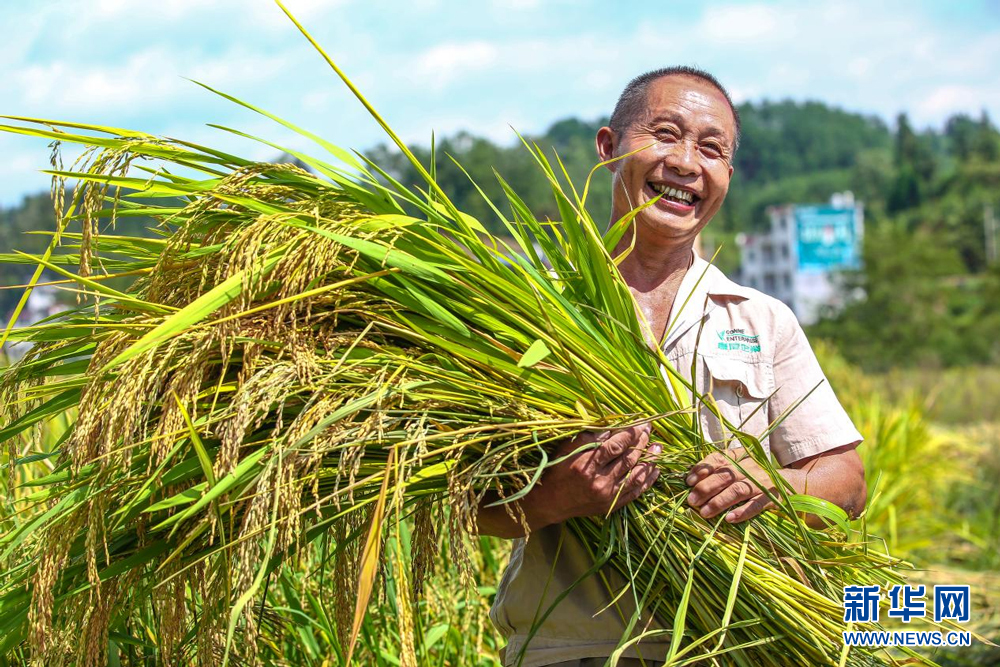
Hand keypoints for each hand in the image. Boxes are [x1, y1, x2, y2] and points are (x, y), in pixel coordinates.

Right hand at [528, 423, 660, 525]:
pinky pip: (636, 492)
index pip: (616, 445)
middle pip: (629, 458)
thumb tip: (612, 424)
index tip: (641, 422)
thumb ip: (590, 436)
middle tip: (650, 430)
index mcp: (587, 463)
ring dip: (650, 460)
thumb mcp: (567, 448)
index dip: (632, 433)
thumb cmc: (557, 470)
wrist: (550, 502)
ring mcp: (607, 495)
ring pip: (636, 475)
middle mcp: (599, 480)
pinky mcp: (611, 505)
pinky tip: (655, 470)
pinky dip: (647, 480)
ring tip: (658, 447)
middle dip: (642, 441)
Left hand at [685, 447, 793, 522]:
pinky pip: (756, 505)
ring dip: (719, 502)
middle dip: (705, 488)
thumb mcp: (740, 468)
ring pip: (738, 490)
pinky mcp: (772, 498)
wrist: (794, 484)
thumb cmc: (757, 477)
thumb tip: (692, 481)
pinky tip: (729, 519)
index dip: (702, 469)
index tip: (689, 481)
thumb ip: (720, 471)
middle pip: (725, 476)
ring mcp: (762, 483)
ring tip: (704, 512)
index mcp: (740, 457)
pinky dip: (742, 512)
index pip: (718, 459)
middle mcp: (750, 468)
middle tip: (691, 501)